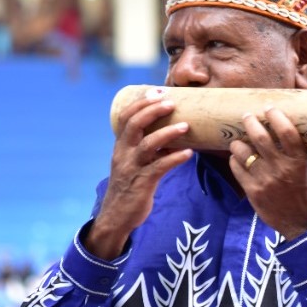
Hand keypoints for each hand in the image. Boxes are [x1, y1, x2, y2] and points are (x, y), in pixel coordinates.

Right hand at [87, 88, 192, 257]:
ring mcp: (132, 168)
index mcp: (121, 146)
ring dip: (168, 133)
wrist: (117, 216)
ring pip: (147, 145)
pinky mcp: (142, 183)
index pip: (126, 117)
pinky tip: (189, 154)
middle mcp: (123, 153)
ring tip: (186, 126)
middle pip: (134, 125)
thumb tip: (174, 134)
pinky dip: (175, 159)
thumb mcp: (134, 163)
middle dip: (152, 110)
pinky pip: (159, 168)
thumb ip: (148, 149)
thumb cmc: (130, 186)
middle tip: (171, 102)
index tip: (158, 90)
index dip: (141, 102)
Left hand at [229, 106, 306, 239]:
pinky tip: (238, 156)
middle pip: (260, 138)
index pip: (286, 132)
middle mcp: (281, 169)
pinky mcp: (252, 192)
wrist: (303, 224)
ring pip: (243, 152)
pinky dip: (235, 159)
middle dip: (251, 122)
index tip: (269, 108)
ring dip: (239, 141)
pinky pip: (236, 168)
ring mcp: (265, 181)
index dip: (276, 116)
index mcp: (299, 161)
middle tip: (248, 115)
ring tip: (240, 138)